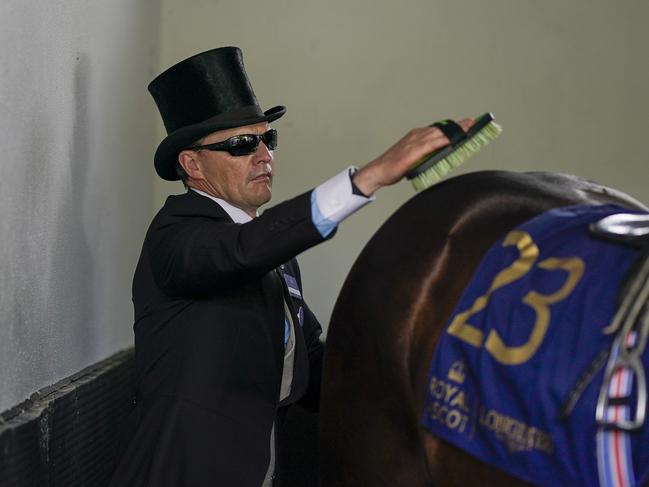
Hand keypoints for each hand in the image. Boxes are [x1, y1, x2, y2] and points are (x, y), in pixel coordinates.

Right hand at [352, 118, 474, 195]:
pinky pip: (432, 144)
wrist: (378, 171)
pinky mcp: (413, 151)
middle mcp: (416, 135)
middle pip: (441, 129)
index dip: (452, 127)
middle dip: (457, 126)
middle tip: (472, 122)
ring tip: (468, 129)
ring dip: (454, 131)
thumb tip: (439, 157)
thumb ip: (426, 155)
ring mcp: (414, 142)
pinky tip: (453, 140)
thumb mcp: (413, 158)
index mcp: (416, 136)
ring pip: (439, 134)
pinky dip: (444, 141)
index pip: (438, 129)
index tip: (465, 124)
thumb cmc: (393, 167)